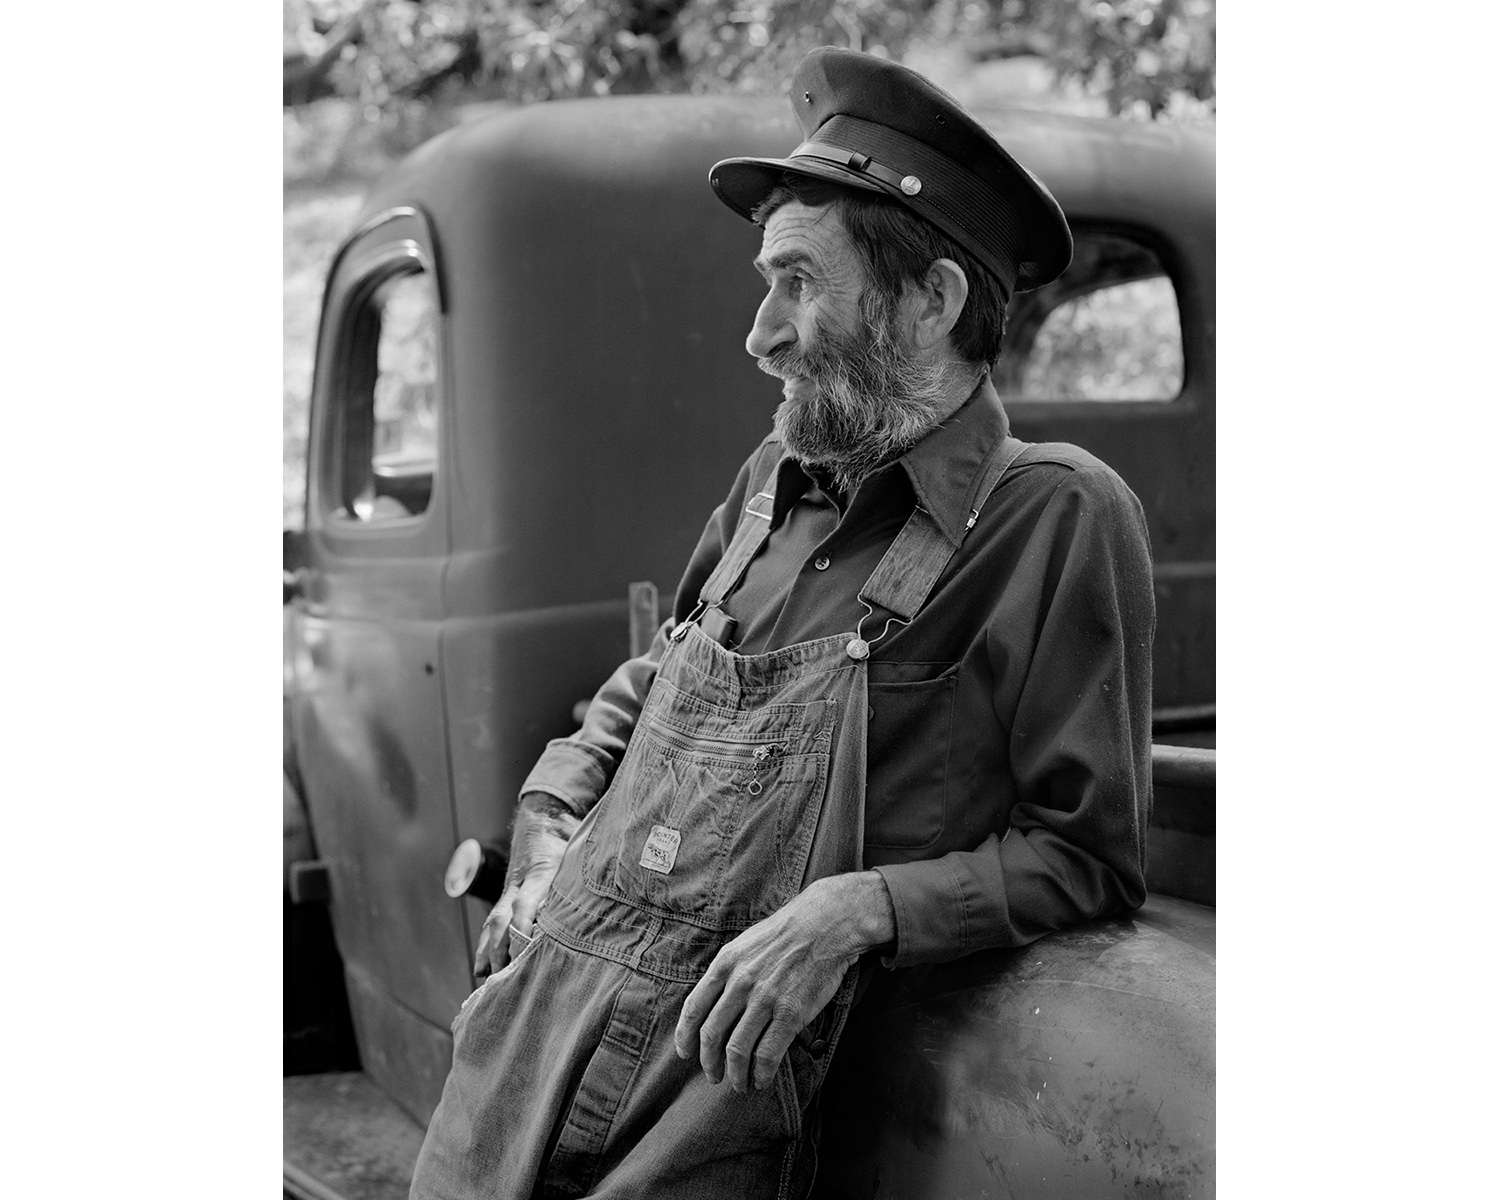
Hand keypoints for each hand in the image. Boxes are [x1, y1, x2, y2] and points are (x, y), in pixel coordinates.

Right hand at [473, 792, 578, 978]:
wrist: (543, 822)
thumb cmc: (568, 844)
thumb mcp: (578, 858)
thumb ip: (585, 884)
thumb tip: (608, 911)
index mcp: (541, 874)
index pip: (525, 905)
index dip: (522, 928)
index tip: (525, 951)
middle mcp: (520, 885)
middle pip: (502, 918)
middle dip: (501, 949)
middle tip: (504, 978)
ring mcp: (510, 892)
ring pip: (493, 923)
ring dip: (489, 952)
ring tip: (488, 981)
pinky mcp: (506, 898)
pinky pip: (492, 923)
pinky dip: (485, 947)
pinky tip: (480, 971)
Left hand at [673, 871, 894, 1093]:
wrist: (824, 924)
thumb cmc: (785, 934)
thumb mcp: (745, 943)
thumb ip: (728, 972)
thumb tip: (715, 1002)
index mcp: (725, 964)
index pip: (694, 1008)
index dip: (685, 1036)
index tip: (685, 1053)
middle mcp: (740, 983)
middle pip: (712, 1034)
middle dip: (709, 1062)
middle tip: (713, 1075)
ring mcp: (765, 999)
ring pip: (738, 1049)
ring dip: (735, 1073)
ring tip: (739, 1084)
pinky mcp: (790, 1013)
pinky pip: (768, 1053)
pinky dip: (761, 1073)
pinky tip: (762, 1080)